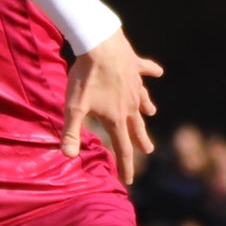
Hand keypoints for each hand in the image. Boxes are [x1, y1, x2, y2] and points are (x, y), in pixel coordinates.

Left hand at [61, 29, 163, 172]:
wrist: (100, 44)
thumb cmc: (86, 77)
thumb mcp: (74, 107)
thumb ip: (71, 132)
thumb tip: (67, 156)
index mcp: (116, 117)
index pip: (122, 148)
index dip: (125, 166)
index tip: (128, 181)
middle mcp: (130, 104)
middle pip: (137, 127)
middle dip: (141, 141)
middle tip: (148, 150)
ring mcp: (135, 85)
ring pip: (143, 100)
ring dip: (147, 108)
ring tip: (152, 112)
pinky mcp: (135, 67)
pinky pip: (146, 70)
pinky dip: (151, 71)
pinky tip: (158, 72)